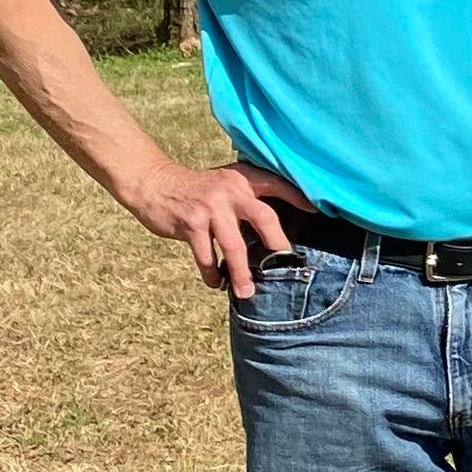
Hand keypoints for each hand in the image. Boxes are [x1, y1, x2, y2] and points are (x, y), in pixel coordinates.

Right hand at [124, 159, 302, 295]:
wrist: (154, 183)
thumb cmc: (198, 189)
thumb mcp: (226, 182)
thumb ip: (248, 196)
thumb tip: (277, 229)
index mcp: (243, 178)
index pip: (277, 185)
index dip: (298, 197)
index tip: (317, 213)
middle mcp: (230, 190)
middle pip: (264, 218)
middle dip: (278, 244)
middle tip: (287, 264)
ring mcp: (210, 207)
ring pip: (234, 246)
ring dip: (241, 273)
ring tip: (247, 292)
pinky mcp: (191, 224)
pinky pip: (206, 256)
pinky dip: (211, 273)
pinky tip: (216, 283)